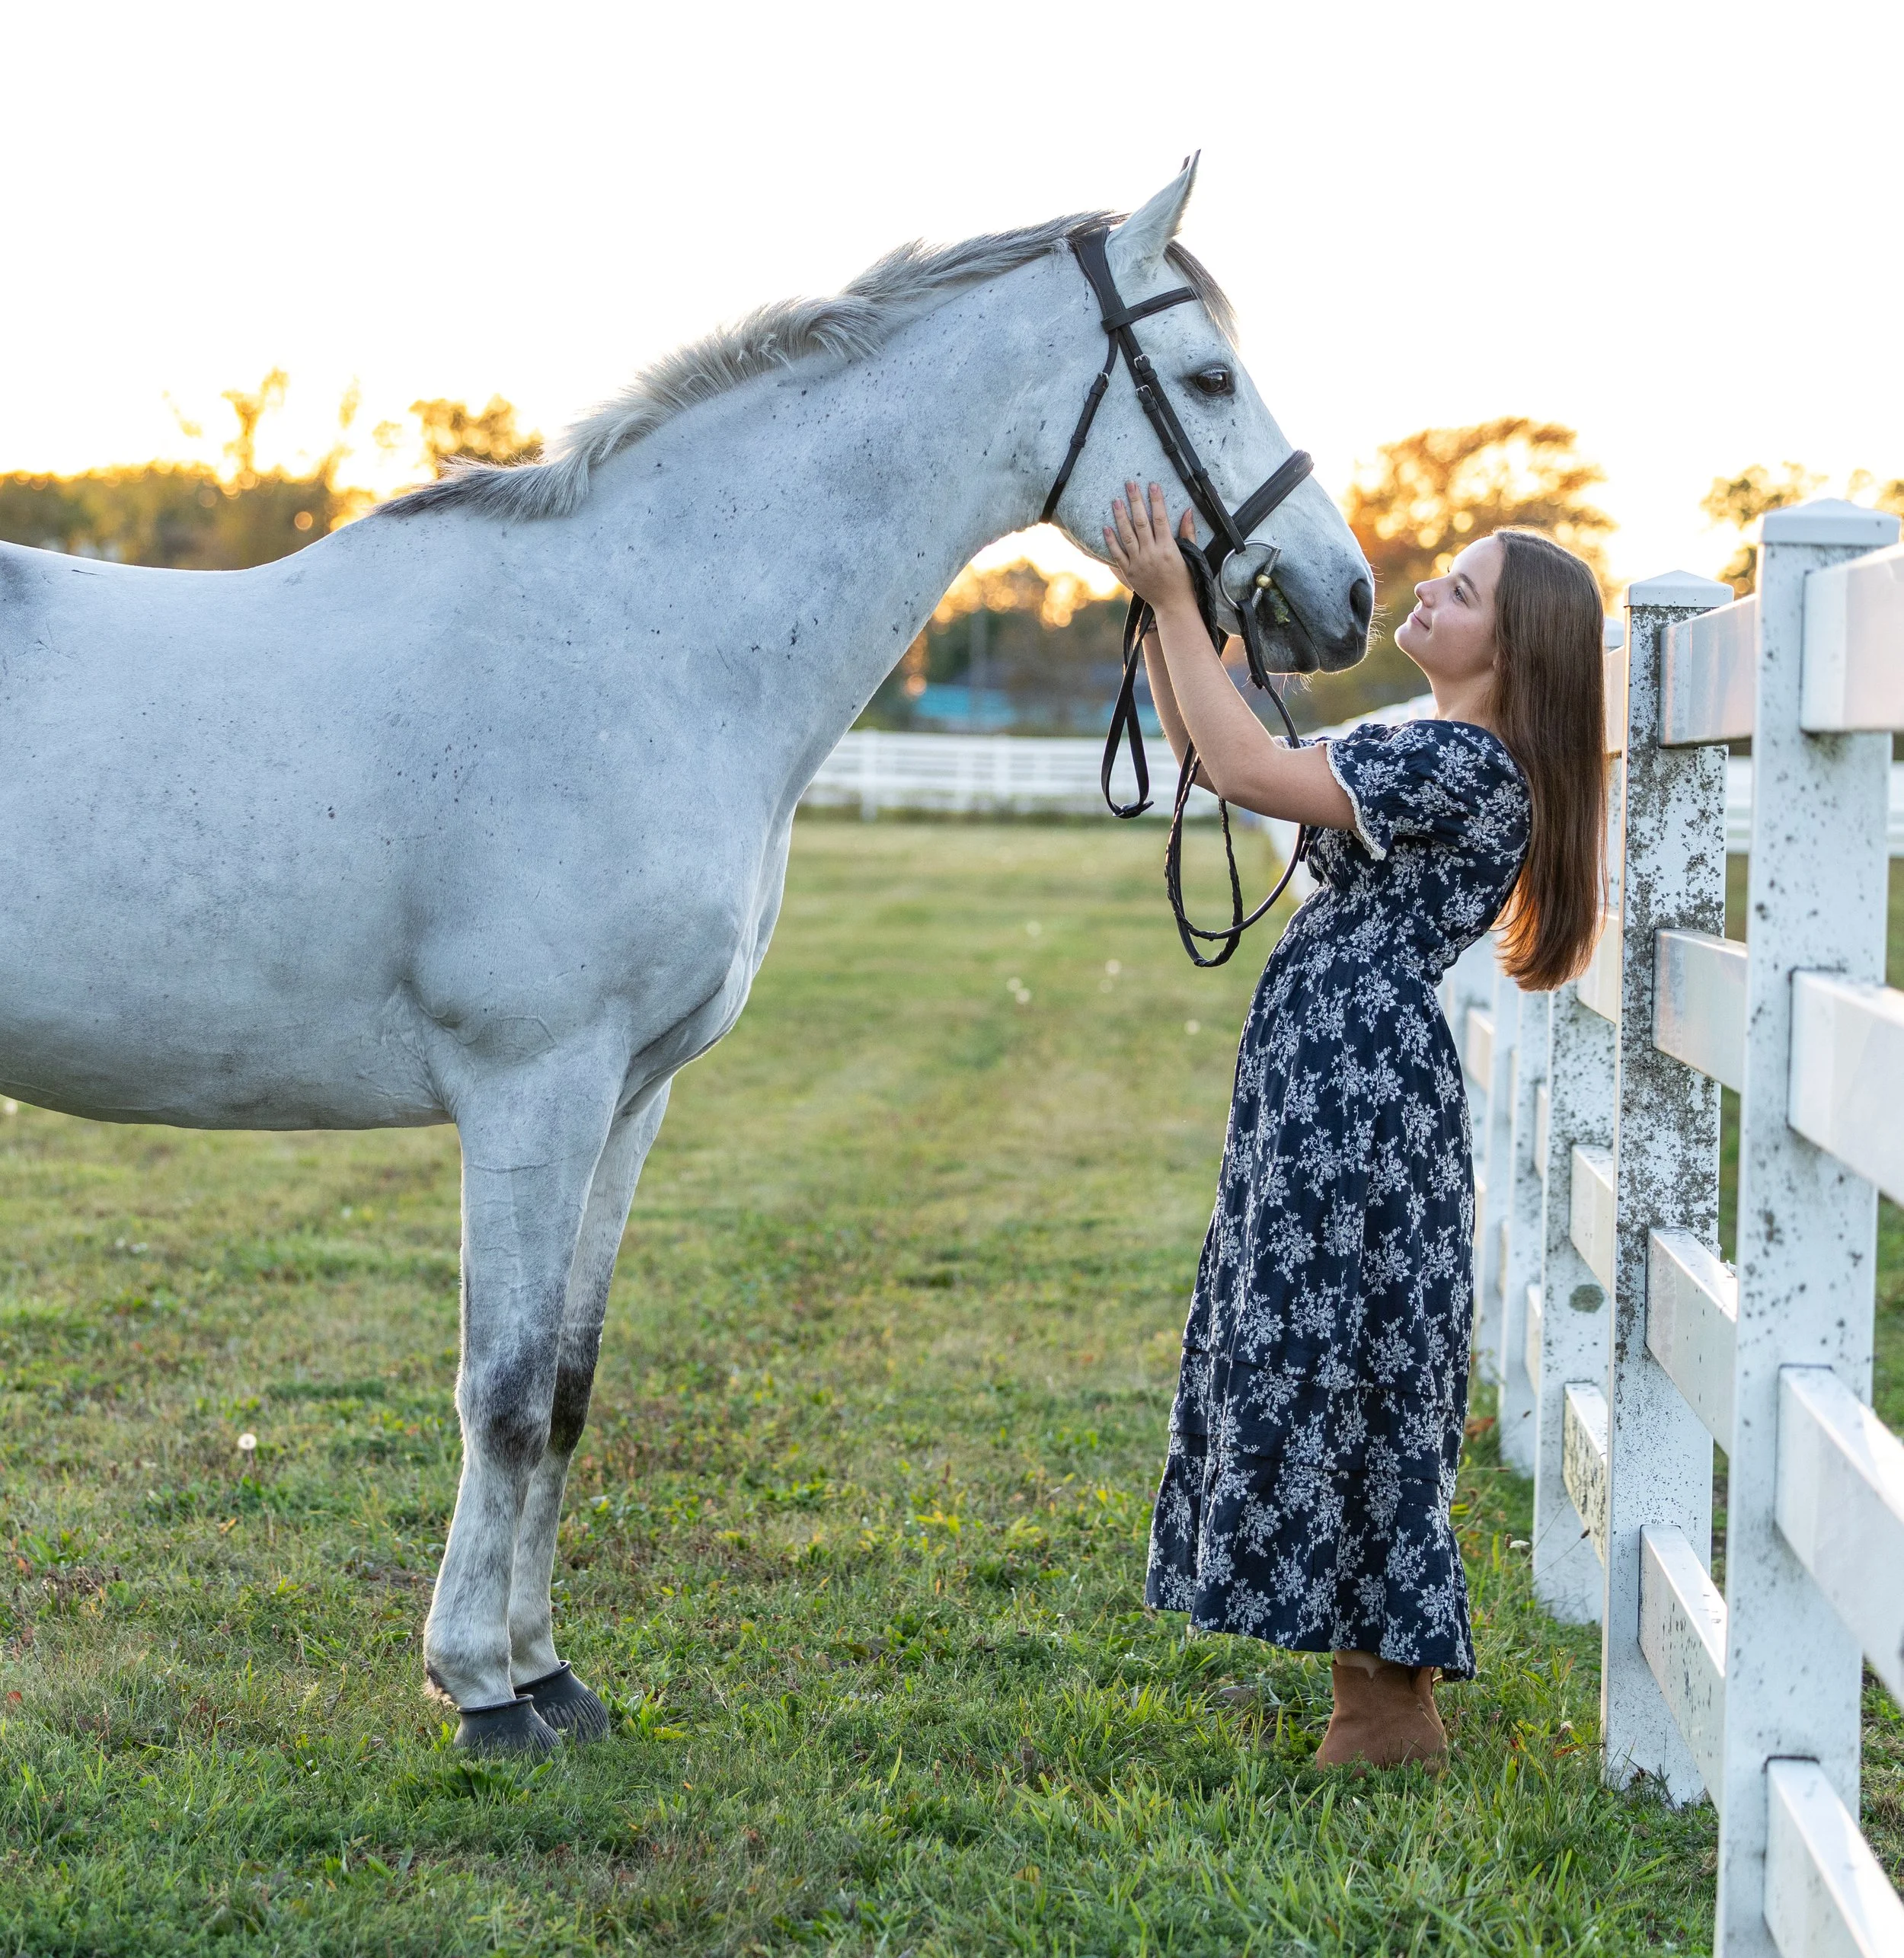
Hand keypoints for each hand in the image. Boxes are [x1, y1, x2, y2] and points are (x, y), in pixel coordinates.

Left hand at [1103, 482, 1198, 614]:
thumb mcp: (1191, 555)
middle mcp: (1152, 554)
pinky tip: (1106, 527)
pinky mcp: (1129, 573)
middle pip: (1141, 522)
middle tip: (1130, 484)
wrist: (1173, 605)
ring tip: (1116, 500)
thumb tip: (1187, 510)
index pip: (1160, 519)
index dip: (1156, 500)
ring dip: (1121, 517)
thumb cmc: (1185, 580)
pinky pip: (1117, 554)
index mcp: (1168, 548)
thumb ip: (1188, 532)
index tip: (1152, 485)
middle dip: (1135, 501)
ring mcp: (1139, 563)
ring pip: (1127, 535)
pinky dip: (1111, 541)